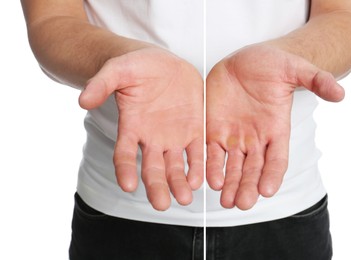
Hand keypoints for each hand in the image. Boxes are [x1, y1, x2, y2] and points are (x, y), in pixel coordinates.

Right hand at [79, 47, 203, 210]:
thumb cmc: (136, 67)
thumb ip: (101, 83)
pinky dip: (199, 166)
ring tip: (185, 198)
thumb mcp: (117, 69)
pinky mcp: (194, 130)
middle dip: (156, 187)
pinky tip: (200, 179)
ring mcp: (174, 137)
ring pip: (176, 166)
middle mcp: (151, 138)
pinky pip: (197, 152)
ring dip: (180, 183)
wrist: (162, 64)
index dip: (125, 169)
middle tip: (161, 204)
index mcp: (131, 127)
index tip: (127, 185)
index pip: (124, 154)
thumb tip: (82, 100)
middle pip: (152, 168)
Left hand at [206, 44, 343, 209]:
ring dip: (229, 184)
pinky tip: (209, 180)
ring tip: (224, 200)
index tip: (267, 190)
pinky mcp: (214, 130)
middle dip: (247, 186)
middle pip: (253, 169)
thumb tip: (339, 92)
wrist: (246, 60)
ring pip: (232, 167)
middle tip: (242, 203)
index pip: (277, 159)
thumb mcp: (295, 68)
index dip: (273, 174)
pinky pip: (211, 152)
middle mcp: (256, 139)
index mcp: (276, 129)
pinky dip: (210, 166)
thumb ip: (316, 80)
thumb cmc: (272, 65)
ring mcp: (234, 137)